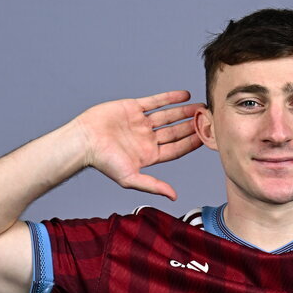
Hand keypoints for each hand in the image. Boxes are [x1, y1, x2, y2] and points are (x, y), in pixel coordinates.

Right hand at [74, 91, 202, 199]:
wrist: (84, 141)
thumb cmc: (104, 162)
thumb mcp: (131, 178)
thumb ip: (154, 185)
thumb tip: (174, 196)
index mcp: (150, 156)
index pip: (177, 149)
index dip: (192, 143)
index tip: (206, 137)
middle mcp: (148, 139)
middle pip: (175, 132)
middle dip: (191, 126)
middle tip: (208, 119)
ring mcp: (141, 123)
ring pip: (168, 116)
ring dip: (184, 111)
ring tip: (200, 106)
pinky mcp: (133, 108)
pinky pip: (154, 102)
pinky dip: (169, 98)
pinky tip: (184, 95)